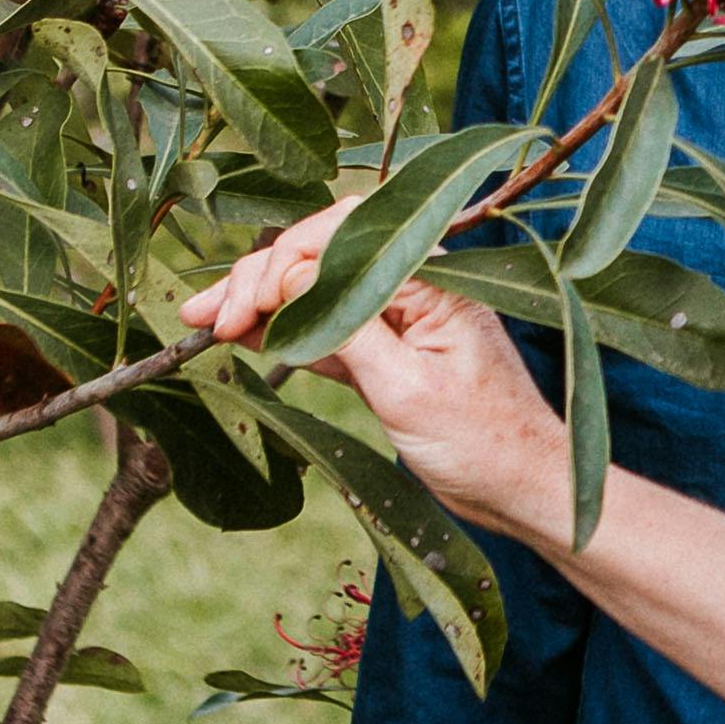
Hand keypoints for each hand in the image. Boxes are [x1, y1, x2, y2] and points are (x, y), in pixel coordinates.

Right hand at [186, 201, 570, 544]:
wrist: (521, 488)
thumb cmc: (482, 441)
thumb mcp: (406, 387)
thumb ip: (345, 328)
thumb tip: (286, 275)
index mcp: (431, 275)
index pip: (339, 235)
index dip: (279, 263)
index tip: (240, 308)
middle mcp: (412, 282)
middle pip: (319, 254)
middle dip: (258, 278)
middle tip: (208, 318)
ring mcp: (396, 315)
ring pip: (313, 290)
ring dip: (258, 302)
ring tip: (203, 321)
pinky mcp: (384, 350)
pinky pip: (321, 328)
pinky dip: (280, 332)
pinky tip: (240, 336)